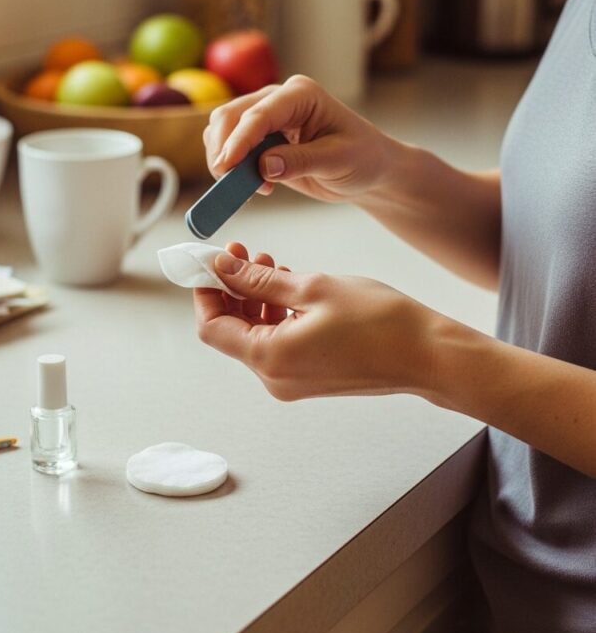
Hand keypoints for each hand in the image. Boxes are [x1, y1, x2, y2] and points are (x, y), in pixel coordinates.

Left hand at [193, 242, 439, 401]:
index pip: (212, 327)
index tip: (210, 261)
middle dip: (232, 289)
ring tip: (270, 262)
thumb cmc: (379, 321)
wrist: (427, 354)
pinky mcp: (311, 376)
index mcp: (270, 357)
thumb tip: (223, 268)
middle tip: (242, 252)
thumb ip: (260, 280)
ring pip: (256, 334)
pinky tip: (291, 285)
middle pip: (232, 331)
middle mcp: (275, 377)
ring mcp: (293, 380)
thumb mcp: (312, 287)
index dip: (205, 292)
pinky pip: (279, 343)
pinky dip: (277, 313)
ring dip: (256, 298)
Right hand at [203, 75, 391, 203]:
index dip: (238, 141)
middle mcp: (278, 99)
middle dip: (224, 150)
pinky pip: (230, 147)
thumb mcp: (338, 161)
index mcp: (301, 94)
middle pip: (230, 116)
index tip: (226, 167)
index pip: (259, 114)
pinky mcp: (260, 137)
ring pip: (223, 129)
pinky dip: (232, 167)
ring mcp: (266, 116)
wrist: (368, 169)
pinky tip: (258, 185)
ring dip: (226, 160)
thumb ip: (301, 162)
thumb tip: (263, 166)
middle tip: (232, 185)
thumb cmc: (363, 157)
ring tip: (256, 188)